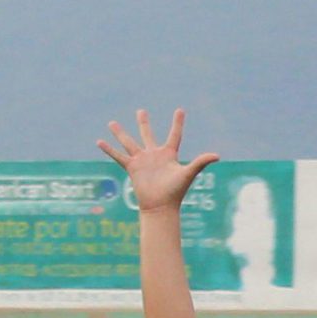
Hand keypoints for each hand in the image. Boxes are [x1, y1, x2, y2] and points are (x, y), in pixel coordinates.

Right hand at [97, 108, 219, 213]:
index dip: (178, 123)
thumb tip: (217, 155)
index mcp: (169, 154)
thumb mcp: (188, 173)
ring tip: (112, 123)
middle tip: (140, 111)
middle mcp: (154, 155)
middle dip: (143, 123)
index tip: (180, 110)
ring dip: (120, 133)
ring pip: (129, 142)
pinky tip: (99, 141)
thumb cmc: (175, 192)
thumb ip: (200, 162)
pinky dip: (109, 150)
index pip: (175, 134)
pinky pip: (118, 156)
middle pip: (147, 134)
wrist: (160, 207)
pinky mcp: (132, 168)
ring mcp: (142, 161)